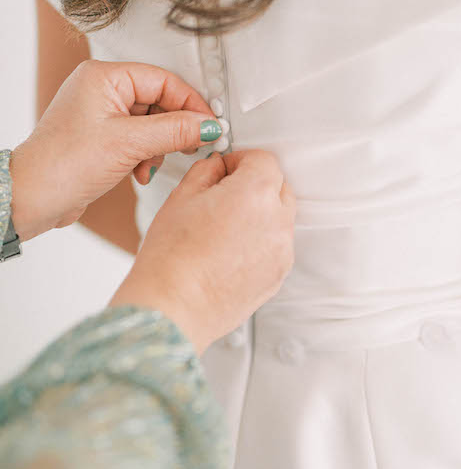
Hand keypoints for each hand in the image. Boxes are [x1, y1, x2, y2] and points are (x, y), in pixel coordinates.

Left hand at [9, 60, 224, 240]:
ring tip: (150, 165)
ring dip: (158, 147)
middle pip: (159, 101)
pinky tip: (139, 172)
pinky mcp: (101, 136)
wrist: (31, 199)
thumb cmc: (62, 165)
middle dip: (173, 129)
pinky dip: (145, 156)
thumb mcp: (129, 144)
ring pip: (151, 123)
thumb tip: (209, 126)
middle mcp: (101, 89)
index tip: (210, 126)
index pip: (164, 80)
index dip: (190, 104)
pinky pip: (138, 138)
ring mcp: (100, 113)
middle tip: (189, 146)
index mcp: (104, 77)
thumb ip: (175, 131)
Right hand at [110, 150, 296, 352]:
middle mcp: (277, 221)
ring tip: (223, 229)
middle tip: (224, 196)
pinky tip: (229, 252)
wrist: (172, 308)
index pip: (264, 160)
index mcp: (255, 193)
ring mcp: (281, 251)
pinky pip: (277, 246)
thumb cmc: (171, 258)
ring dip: (260, 215)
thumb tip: (218, 166)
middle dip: (255, 185)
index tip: (226, 169)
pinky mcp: (278, 275)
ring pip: (280, 218)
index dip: (241, 160)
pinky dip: (261, 242)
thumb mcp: (181, 198)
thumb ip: (206, 171)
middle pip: (278, 187)